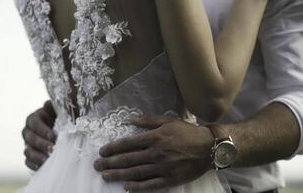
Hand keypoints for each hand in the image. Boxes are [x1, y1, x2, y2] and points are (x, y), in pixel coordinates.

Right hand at [22, 100, 56, 169]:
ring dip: (38, 156)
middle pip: (31, 138)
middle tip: (53, 149)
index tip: (53, 136)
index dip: (42, 130)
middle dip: (42, 144)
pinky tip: (44, 166)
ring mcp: (27, 145)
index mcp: (33, 119)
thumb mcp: (58, 111)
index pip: (34, 123)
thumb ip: (54, 107)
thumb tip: (49, 103)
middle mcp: (28, 131)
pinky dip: (35, 165)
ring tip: (48, 160)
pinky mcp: (29, 156)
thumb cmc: (60, 119)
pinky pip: (28, 162)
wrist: (60, 130)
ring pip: (28, 151)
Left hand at [94, 115, 213, 191]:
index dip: (113, 148)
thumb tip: (129, 120)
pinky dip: (137, 187)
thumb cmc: (187, 132)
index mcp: (155, 137)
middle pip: (128, 159)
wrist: (209, 148)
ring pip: (135, 173)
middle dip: (110, 163)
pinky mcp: (170, 179)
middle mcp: (156, 153)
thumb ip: (147, 121)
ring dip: (118, 175)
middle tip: (97, 166)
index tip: (102, 151)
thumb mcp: (168, 120)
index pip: (128, 143)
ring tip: (105, 176)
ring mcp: (162, 168)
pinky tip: (125, 187)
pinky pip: (150, 185)